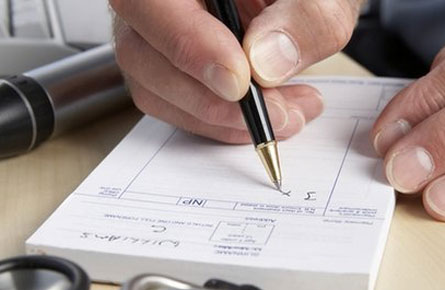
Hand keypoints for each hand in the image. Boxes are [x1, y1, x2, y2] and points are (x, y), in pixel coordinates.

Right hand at [109, 0, 363, 142]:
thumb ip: (305, 17)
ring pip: (153, 88)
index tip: (240, 82)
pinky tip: (271, 112)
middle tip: (277, 112)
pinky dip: (222, 122)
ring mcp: (153, 32)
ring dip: (222, 118)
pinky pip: (175, 104)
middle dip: (211, 99)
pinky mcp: (167, 65)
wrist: (304, 3)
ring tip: (288, 113)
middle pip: (139, 52)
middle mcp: (154, 0)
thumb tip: (265, 63)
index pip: (149, 2)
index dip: (188, 45)